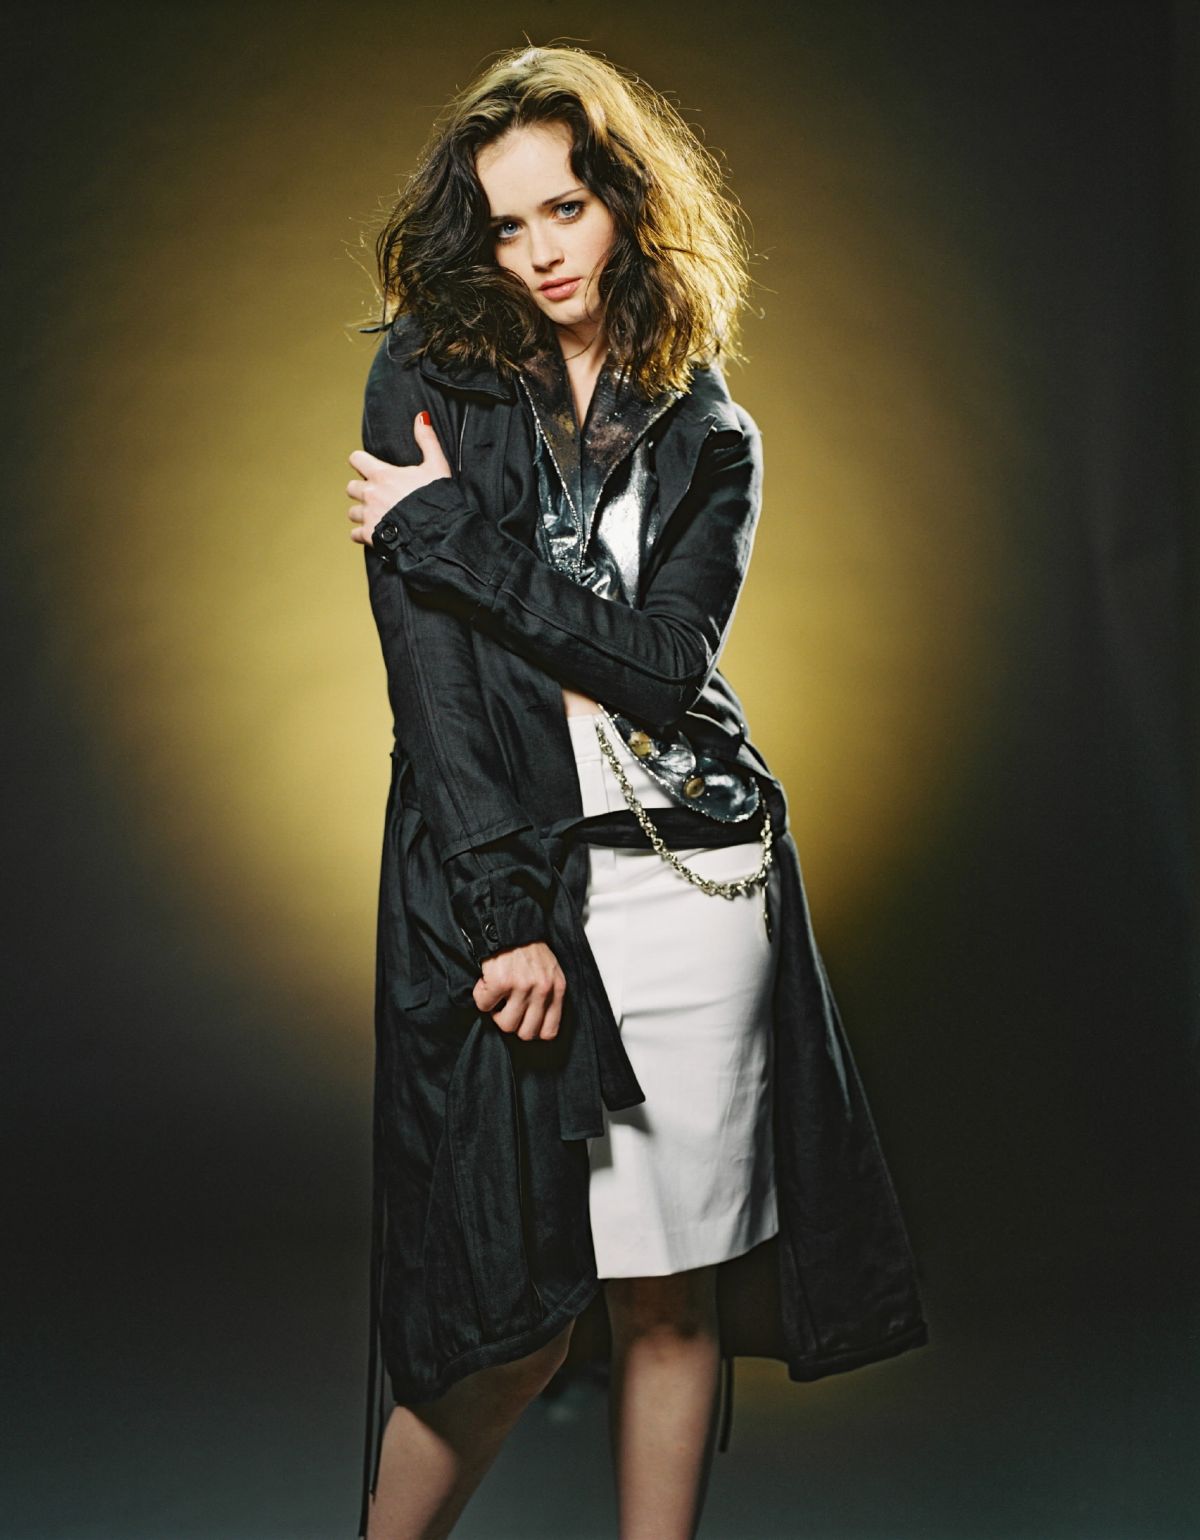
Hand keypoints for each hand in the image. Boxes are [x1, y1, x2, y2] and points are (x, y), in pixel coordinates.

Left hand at [346, 411, 452, 546]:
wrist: (436, 531)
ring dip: (362, 513)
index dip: (361, 462)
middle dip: (362, 490)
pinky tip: (375, 533)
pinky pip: (355, 534)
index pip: (356, 459)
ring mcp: (368, 516)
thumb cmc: (436, 498)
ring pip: (352, 512)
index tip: (368, 468)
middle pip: (351, 487)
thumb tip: (421, 417)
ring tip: (378, 515)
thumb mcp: (437, 466)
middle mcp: (370, 494)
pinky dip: (363, 534)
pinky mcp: (370, 536)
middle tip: (378, 495)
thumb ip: (427, 440)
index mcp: (382, 475)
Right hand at [473, 941, 565, 1041]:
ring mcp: (522, 987)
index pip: (549, 1031)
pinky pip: (484, 1006)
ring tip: (497, 997)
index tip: (523, 1021)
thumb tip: (538, 1026)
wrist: (508, 925)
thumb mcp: (550, 971)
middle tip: (507, 1007)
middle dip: (513, 1023)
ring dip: (496, 1013)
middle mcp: (542, 990)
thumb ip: (549, 996)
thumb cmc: (527, 949)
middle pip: (526, 1033)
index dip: (533, 1031)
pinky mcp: (500, 982)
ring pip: (506, 1025)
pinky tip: (487, 983)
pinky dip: (481, 997)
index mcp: (557, 988)